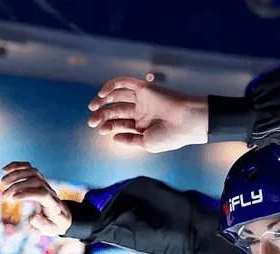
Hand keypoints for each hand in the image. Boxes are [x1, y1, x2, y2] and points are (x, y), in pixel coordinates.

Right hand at [0, 163, 71, 235]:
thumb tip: (33, 217)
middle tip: (5, 195)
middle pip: (37, 181)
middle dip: (19, 186)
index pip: (43, 194)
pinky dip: (17, 166)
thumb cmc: (55, 224)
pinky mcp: (39, 181)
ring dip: (17, 173)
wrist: (62, 216)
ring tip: (3, 182)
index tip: (13, 198)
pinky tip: (5, 170)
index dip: (28, 193)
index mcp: (53, 204)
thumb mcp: (51, 229)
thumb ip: (42, 224)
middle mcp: (50, 191)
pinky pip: (29, 168)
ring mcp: (45, 184)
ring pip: (33, 172)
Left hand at [88, 77, 208, 152]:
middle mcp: (142, 112)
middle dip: (103, 115)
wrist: (187, 121)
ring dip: (103, 100)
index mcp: (143, 127)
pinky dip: (112, 85)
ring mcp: (143, 100)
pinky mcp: (145, 88)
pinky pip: (125, 83)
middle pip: (117, 111)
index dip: (109, 126)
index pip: (121, 124)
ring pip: (118, 96)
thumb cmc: (170, 136)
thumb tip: (114, 138)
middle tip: (92, 121)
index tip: (102, 130)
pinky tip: (103, 94)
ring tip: (93, 107)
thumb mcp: (146, 144)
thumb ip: (130, 140)